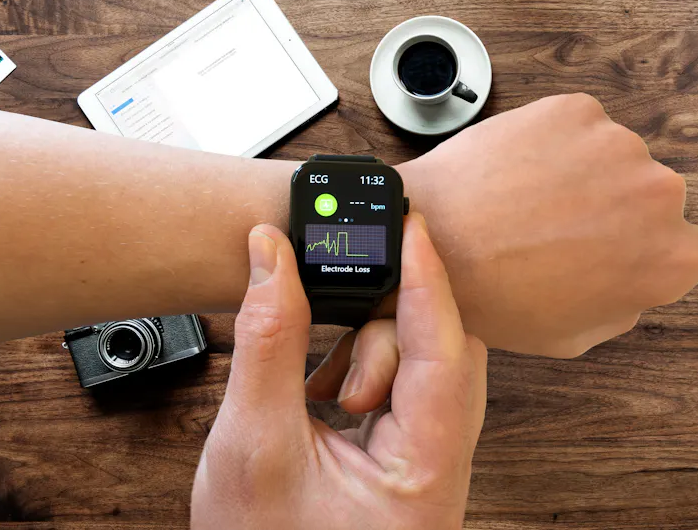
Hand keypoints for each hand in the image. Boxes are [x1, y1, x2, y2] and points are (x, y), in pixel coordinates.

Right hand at [191, 215, 486, 529]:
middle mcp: (440, 462)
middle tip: (336, 301)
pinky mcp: (404, 450)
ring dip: (369, 349)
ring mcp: (425, 456)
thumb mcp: (253, 443)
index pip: (444, 352)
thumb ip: (268, 341)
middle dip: (385, 319)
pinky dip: (363, 367)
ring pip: (420, 363)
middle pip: (442, 350)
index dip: (426, 278)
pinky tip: (326, 390)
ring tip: (317, 388)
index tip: (406, 224)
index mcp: (427, 473)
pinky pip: (402, 383)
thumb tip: (273, 256)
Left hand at [397, 93, 697, 356]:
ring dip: (577, 173)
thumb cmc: (491, 295)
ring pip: (608, 158)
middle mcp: (659, 195)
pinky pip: (574, 128)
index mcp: (670, 259)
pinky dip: (550, 144)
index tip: (600, 247)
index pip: (674, 246)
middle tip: (554, 226)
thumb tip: (629, 283)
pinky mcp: (574, 110)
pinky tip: (515, 173)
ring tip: (524, 201)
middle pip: (645, 197)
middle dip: (607, 209)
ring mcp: (617, 144)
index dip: (630, 248)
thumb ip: (621, 308)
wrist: (430, 241)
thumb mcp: (568, 336)